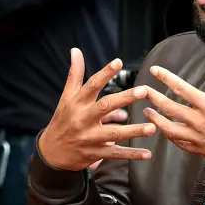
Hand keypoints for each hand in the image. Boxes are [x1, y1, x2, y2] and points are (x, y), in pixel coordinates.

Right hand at [39, 49, 154, 171]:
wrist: (51, 153)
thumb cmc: (62, 120)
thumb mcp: (66, 97)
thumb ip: (75, 74)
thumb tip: (76, 50)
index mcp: (77, 103)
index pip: (91, 85)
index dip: (104, 73)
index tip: (119, 62)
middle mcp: (83, 119)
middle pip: (105, 107)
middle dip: (125, 98)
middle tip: (143, 91)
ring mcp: (89, 138)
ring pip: (114, 133)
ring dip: (134, 131)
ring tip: (152, 126)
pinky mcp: (95, 153)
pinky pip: (115, 154)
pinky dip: (132, 154)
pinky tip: (147, 154)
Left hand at [143, 49, 204, 164]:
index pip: (181, 88)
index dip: (166, 77)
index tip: (155, 70)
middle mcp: (199, 121)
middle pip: (169, 108)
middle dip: (153, 98)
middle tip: (142, 90)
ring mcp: (198, 137)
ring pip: (169, 128)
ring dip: (156, 119)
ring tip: (147, 112)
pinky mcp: (200, 149)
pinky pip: (179, 143)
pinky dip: (169, 136)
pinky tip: (164, 131)